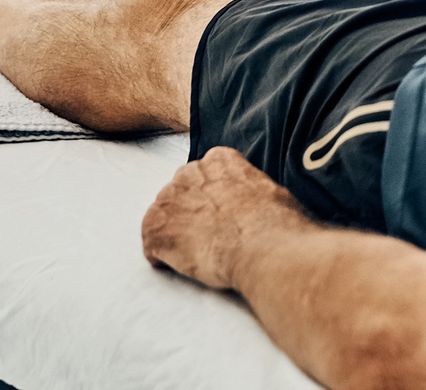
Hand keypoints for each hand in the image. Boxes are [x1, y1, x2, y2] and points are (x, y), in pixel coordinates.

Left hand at [141, 146, 299, 290]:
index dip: (210, 199)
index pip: (204, 174)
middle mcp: (189, 173)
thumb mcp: (269, 191)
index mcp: (219, 160)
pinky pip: (151, 245)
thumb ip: (250, 190)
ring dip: (174, 235)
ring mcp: (169, 200)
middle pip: (179, 193)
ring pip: (162, 218)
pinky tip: (181, 266)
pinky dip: (162, 258)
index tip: (218, 214)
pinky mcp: (156, 229)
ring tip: (196, 255)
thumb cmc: (274, 222)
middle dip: (188, 214)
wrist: (260, 245)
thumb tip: (256, 205)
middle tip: (206, 237)